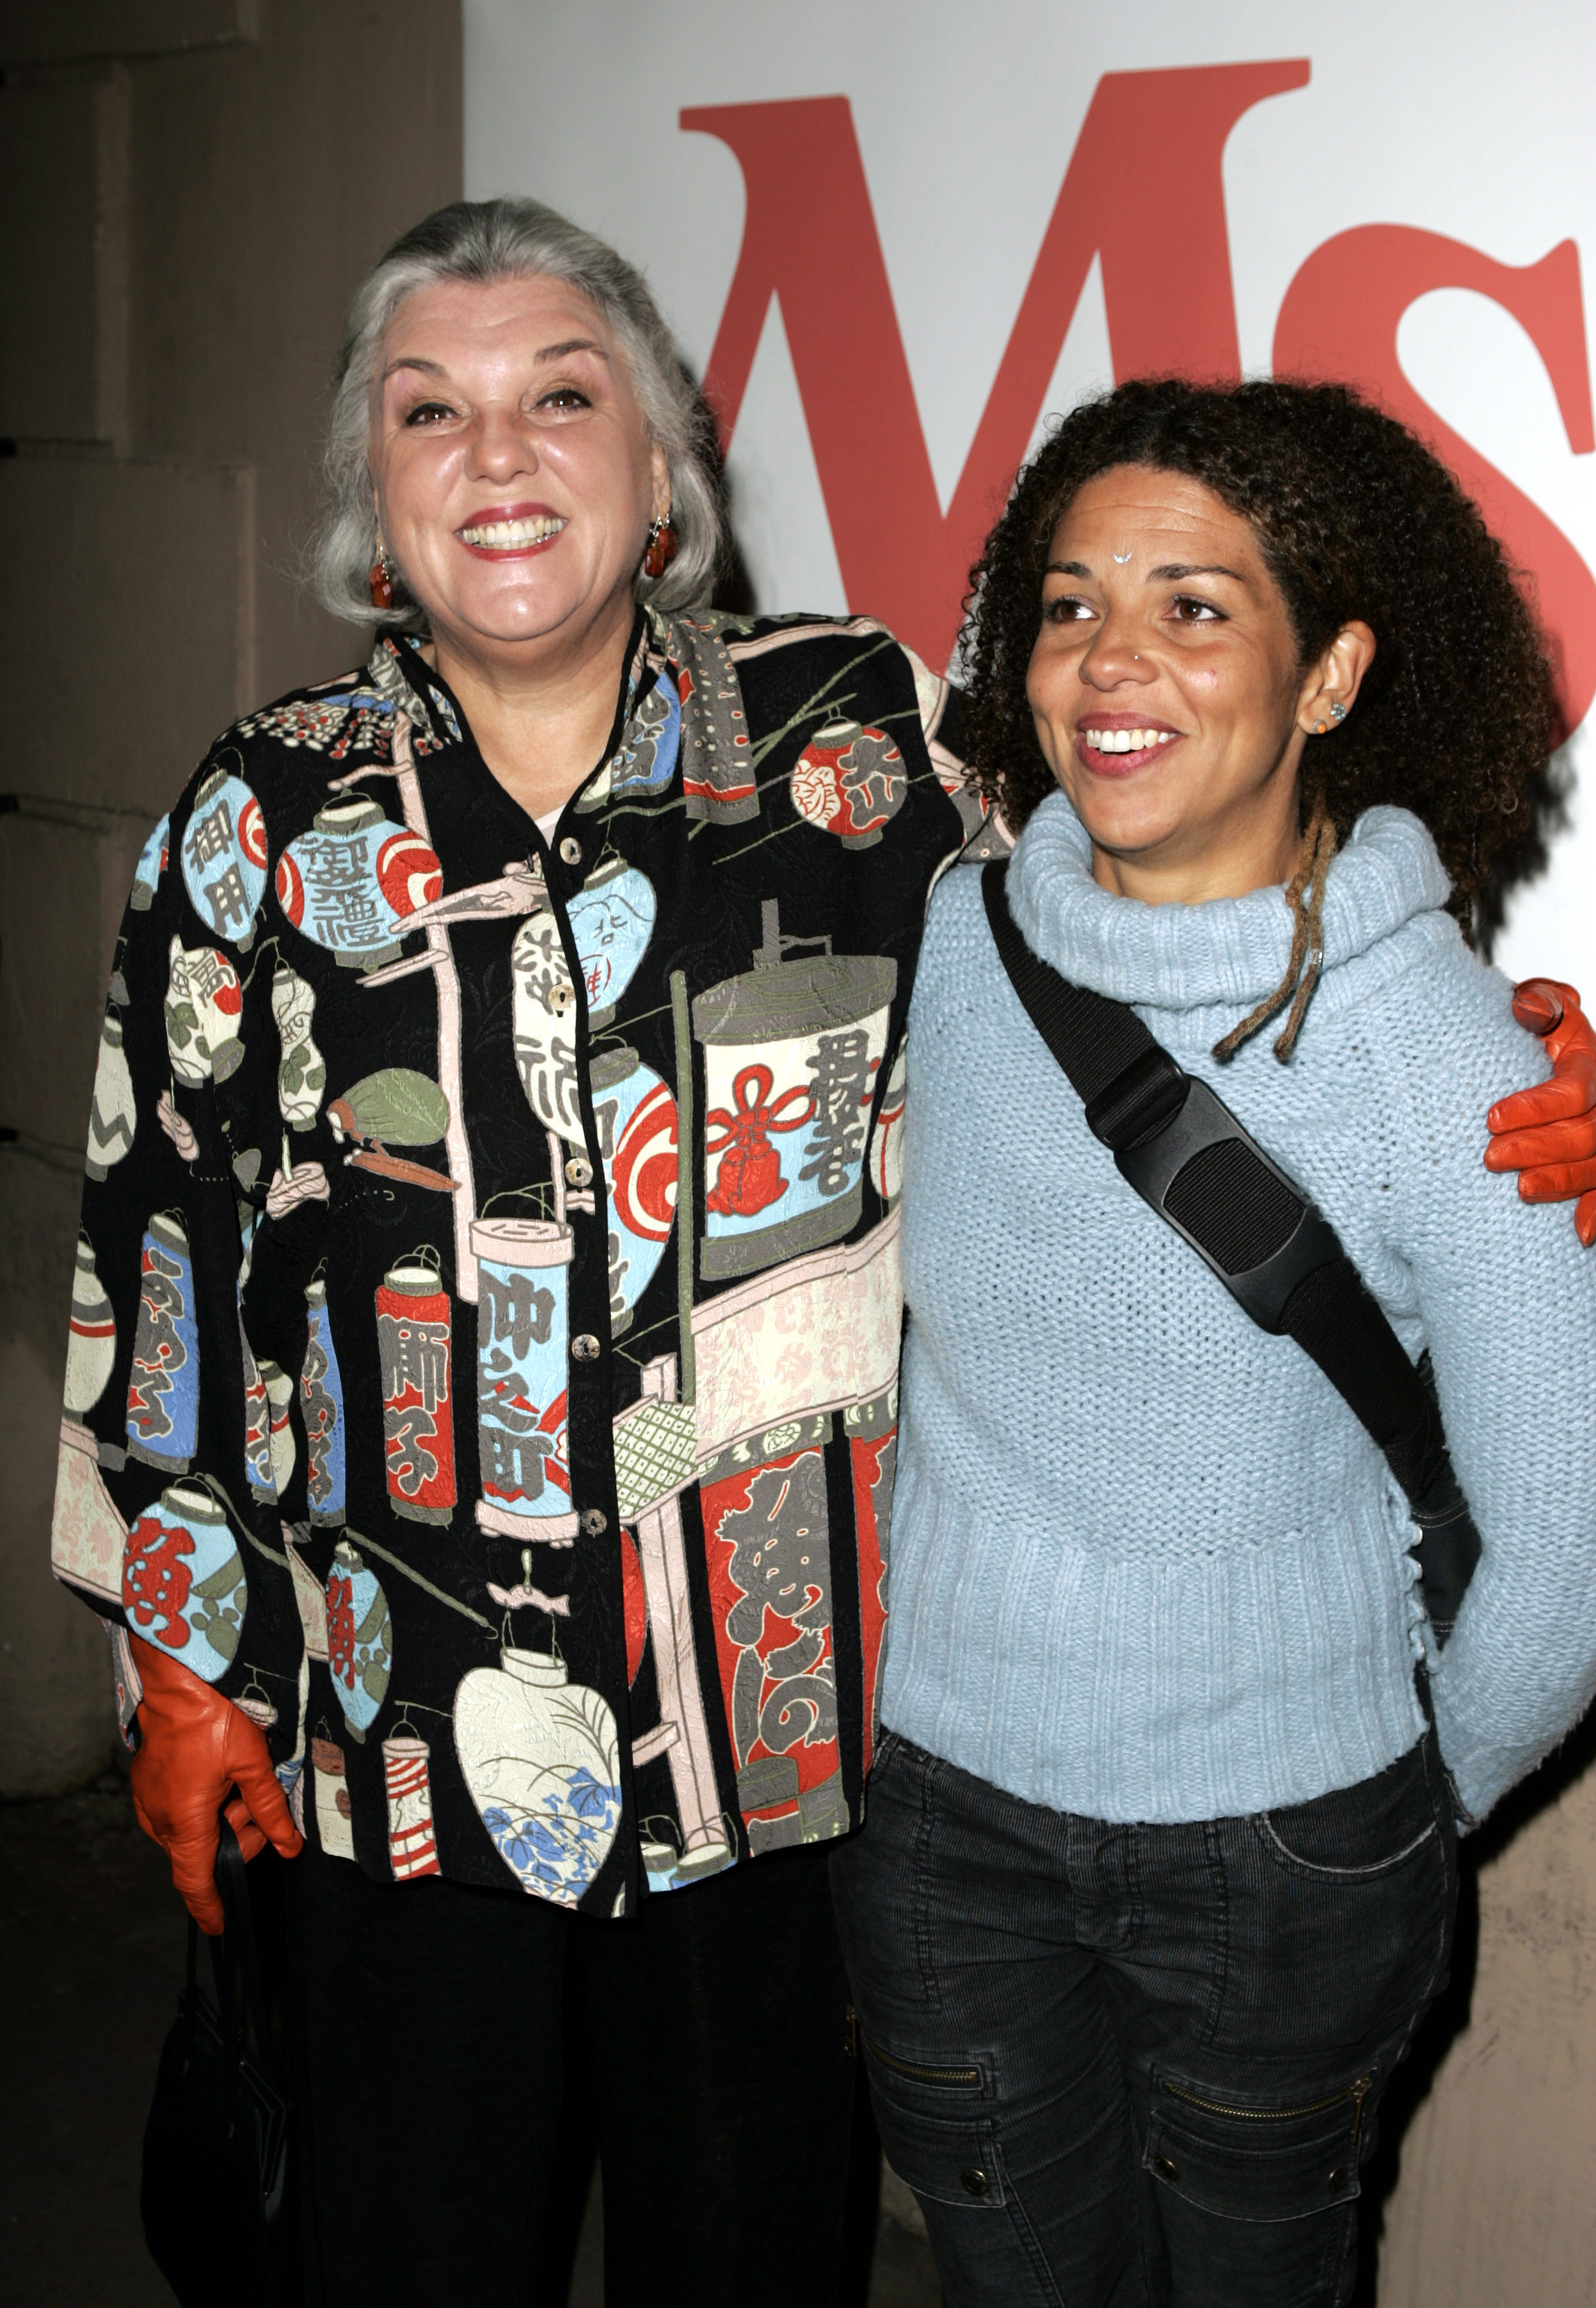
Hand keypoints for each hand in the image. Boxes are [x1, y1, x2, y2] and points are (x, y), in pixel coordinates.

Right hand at [128, 1634, 302, 1932]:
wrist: (176, 1681)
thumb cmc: (211, 1718)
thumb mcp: (253, 1765)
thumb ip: (271, 1811)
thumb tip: (288, 1847)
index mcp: (184, 1823)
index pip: (195, 1882)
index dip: (209, 1907)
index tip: (219, 1926)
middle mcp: (160, 1819)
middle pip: (203, 1852)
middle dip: (237, 1839)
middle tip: (262, 1811)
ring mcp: (149, 1801)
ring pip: (192, 1830)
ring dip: (221, 1818)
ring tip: (242, 1782)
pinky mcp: (147, 1783)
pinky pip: (178, 1810)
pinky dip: (204, 1805)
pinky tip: (222, 1776)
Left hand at [1484, 978, 1595, 1244]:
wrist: (1526, 1052)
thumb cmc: (1526, 1030)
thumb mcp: (1531, 1006)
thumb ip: (1536, 1003)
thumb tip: (1529, 1007)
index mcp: (1588, 1061)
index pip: (1577, 1090)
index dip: (1537, 1107)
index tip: (1491, 1118)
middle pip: (1589, 1133)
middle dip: (1541, 1148)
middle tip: (1491, 1158)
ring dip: (1561, 1182)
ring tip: (1520, 1191)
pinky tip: (1578, 1233)